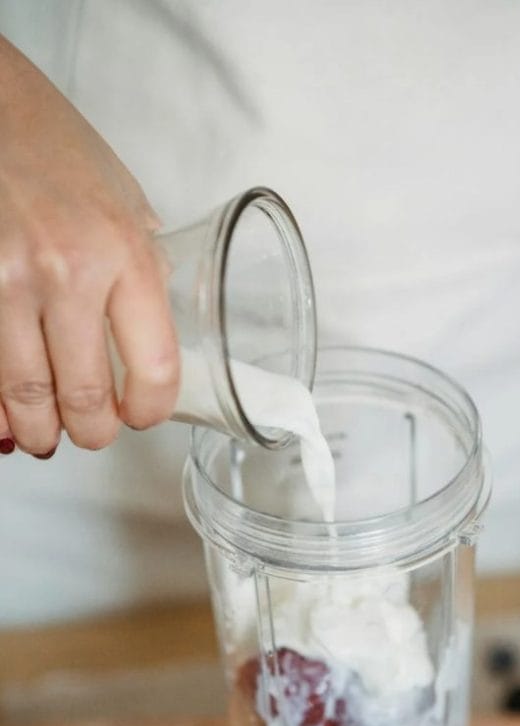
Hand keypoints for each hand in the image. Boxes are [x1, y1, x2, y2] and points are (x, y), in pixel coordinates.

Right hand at [0, 35, 178, 457]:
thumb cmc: (57, 148)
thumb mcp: (128, 205)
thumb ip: (142, 274)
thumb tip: (145, 339)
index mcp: (125, 253)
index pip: (154, 367)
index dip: (151, 410)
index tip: (143, 415)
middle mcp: (65, 272)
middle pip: (83, 397)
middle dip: (91, 432)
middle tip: (92, 432)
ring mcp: (3, 281)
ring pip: (22, 397)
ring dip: (37, 430)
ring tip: (44, 433)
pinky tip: (3, 416)